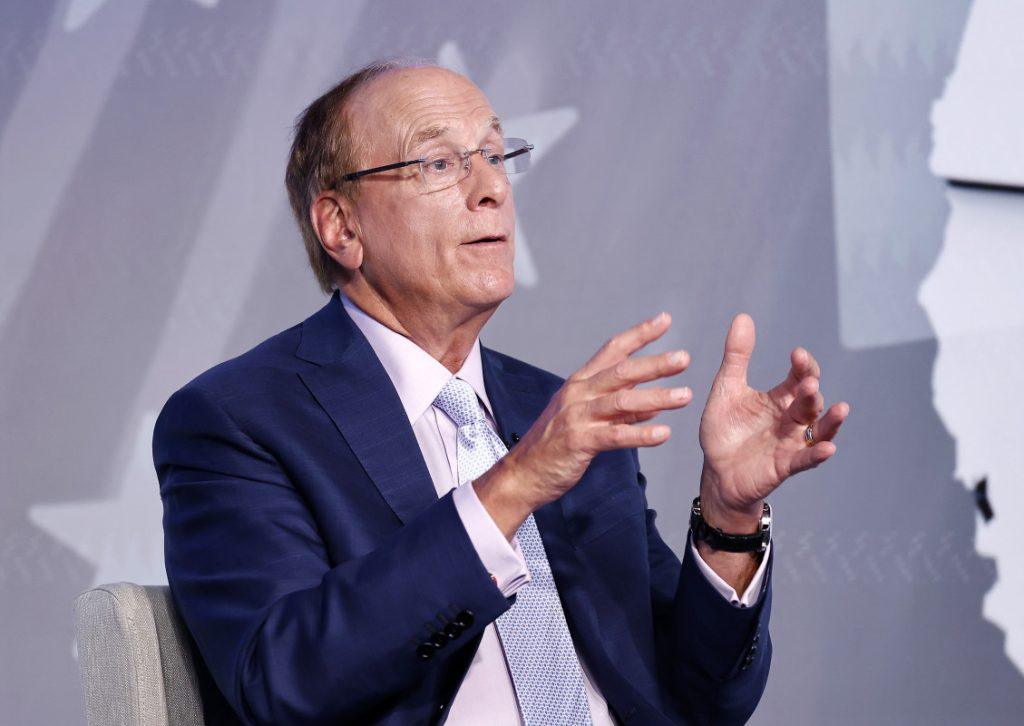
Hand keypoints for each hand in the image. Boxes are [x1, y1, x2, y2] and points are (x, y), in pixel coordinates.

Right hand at [475, 312, 691, 538]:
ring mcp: (577, 416)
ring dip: (656, 397)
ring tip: (684, 396)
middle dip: (655, 364)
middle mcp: (578, 393)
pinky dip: (641, 434)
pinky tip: (663, 433)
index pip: (613, 350)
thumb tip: (655, 404)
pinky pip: (615, 436)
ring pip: (622, 401)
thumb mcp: (588, 419)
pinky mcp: (578, 441)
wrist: (523, 473)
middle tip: (684, 358)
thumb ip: (622, 411)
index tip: (665, 320)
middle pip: (621, 371)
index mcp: (581, 382)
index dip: (639, 334)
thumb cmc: (556, 445)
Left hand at [697, 314, 848, 530]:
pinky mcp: (785, 465)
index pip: (798, 377)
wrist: (716, 472)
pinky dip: (817, 454)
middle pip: (809, 400)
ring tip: (840, 409)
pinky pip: (805, 459)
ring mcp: (791, 442)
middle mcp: (791, 418)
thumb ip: (737, 357)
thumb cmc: (725, 431)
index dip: (802, 366)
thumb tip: (743, 316)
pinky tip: (828, 448)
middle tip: (807, 379)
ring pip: (818, 428)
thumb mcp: (727, 390)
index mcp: (779, 398)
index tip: (797, 354)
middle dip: (810, 389)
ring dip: (829, 419)